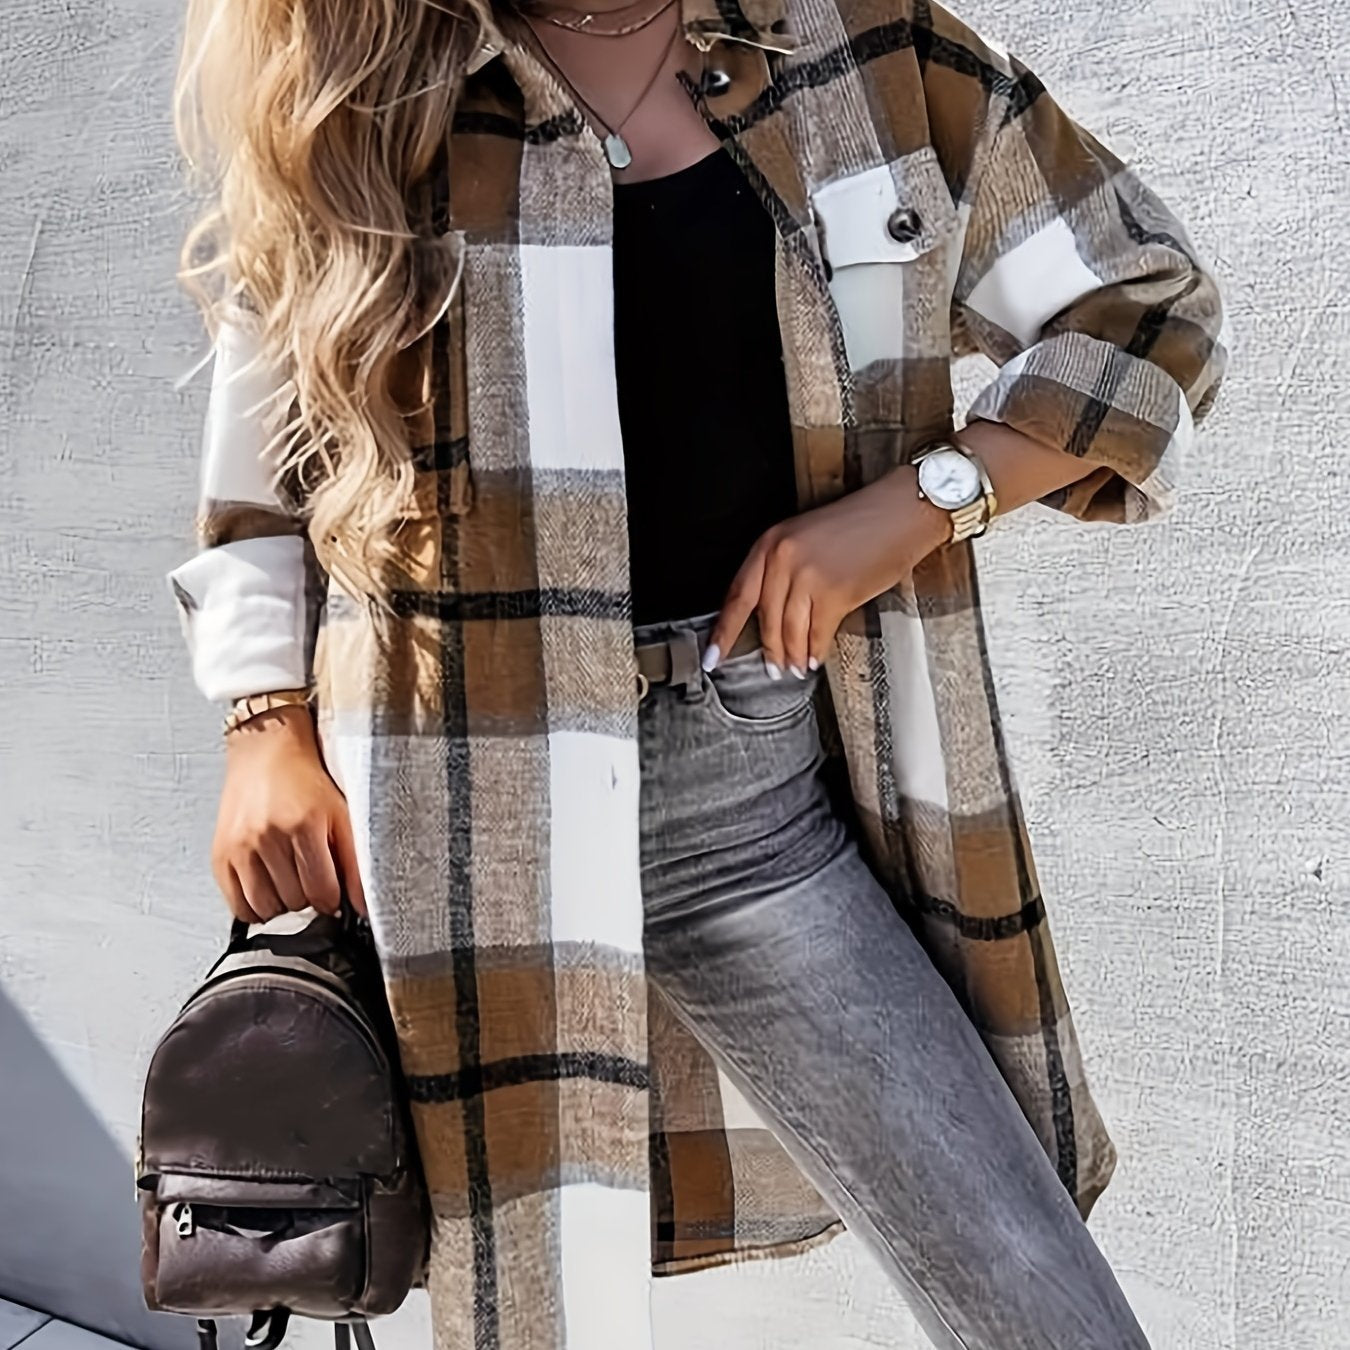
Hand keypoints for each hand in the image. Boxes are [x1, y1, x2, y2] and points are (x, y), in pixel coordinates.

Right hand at [212, 706, 366, 923]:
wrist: (265, 753)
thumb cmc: (305, 782)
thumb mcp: (341, 815)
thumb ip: (355, 861)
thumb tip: (361, 905)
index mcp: (304, 825)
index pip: (322, 892)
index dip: (332, 898)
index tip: (331, 889)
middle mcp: (268, 837)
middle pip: (295, 903)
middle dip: (308, 897)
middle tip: (309, 877)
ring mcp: (240, 847)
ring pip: (266, 909)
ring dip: (282, 905)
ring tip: (289, 881)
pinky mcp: (220, 855)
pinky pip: (237, 906)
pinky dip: (255, 907)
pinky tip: (267, 888)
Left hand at [705, 465, 949, 677]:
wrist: (901, 513)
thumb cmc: (861, 524)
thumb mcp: (807, 537)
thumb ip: (784, 571)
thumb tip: (773, 614)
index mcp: (771, 542)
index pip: (738, 595)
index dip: (723, 632)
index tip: (713, 656)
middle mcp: (783, 558)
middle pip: (765, 619)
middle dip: (769, 650)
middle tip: (771, 668)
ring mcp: (808, 576)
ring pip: (790, 631)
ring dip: (793, 656)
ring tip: (794, 668)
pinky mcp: (835, 593)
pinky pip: (817, 634)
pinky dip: (815, 651)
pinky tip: (814, 658)